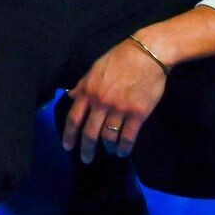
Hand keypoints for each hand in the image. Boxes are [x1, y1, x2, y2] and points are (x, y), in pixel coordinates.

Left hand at [62, 39, 167, 161]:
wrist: (146, 55)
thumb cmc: (119, 59)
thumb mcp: (95, 69)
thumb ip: (82, 85)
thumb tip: (71, 96)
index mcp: (88, 91)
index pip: (73, 118)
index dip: (69, 134)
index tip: (67, 146)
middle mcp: (100, 102)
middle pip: (89, 132)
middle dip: (86, 148)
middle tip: (86, 159)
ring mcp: (119, 109)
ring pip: (108, 136)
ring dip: (107, 147)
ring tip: (109, 151)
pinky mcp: (137, 113)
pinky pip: (128, 136)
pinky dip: (124, 148)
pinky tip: (122, 153)